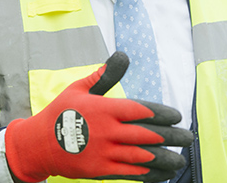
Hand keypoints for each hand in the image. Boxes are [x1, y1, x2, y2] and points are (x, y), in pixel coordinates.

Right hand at [5, 51, 192, 181]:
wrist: (38, 144)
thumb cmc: (60, 114)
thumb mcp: (79, 89)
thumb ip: (104, 76)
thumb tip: (122, 56)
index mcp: (104, 109)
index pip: (140, 110)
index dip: (162, 113)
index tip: (177, 116)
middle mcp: (107, 131)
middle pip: (147, 134)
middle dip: (171, 136)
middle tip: (188, 137)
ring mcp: (104, 153)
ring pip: (142, 157)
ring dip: (165, 158)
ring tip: (180, 159)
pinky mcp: (100, 171)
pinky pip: (130, 173)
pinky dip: (148, 174)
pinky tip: (161, 174)